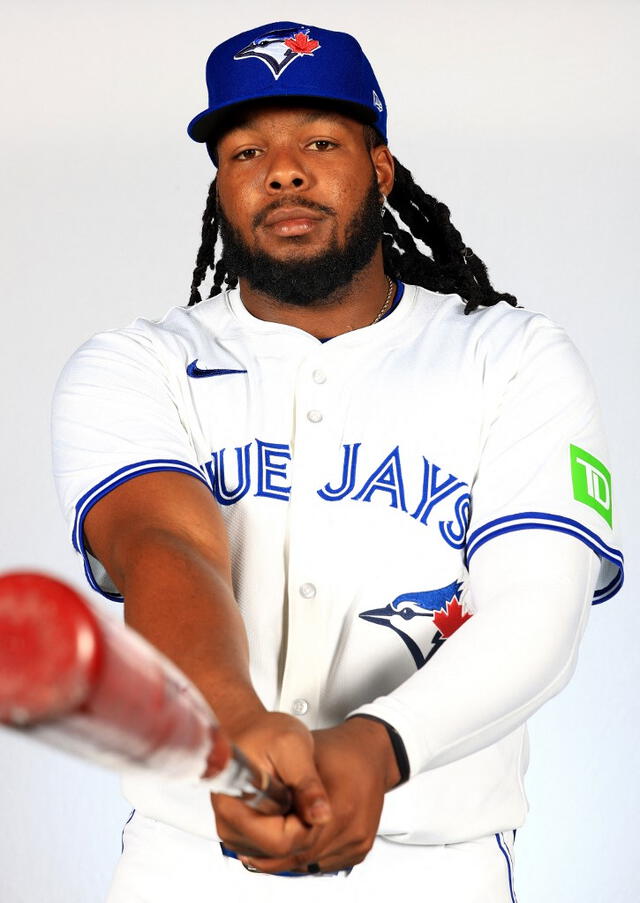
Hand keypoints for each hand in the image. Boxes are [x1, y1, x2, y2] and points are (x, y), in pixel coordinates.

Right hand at [211, 710, 331, 861]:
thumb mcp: (294, 747)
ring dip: (293, 827)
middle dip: (300, 825)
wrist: (249, 729)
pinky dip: (285, 829)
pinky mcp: (239, 835)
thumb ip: (308, 783)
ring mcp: (232, 833)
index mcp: (234, 805)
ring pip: (277, 854)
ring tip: (290, 794)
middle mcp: (227, 825)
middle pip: (278, 852)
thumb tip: (321, 816)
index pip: (280, 842)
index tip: (308, 797)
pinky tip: (284, 804)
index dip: (305, 823)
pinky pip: (272, 848)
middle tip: (300, 792)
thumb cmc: (266, 732)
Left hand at [240, 717, 399, 874]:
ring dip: (287, 856)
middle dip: (272, 853)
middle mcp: (353, 830)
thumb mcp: (302, 757)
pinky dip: (305, 855)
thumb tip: (254, 802)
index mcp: (340, 808)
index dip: (266, 842)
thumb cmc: (338, 750)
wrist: (370, 751)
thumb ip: (284, 785)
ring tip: (266, 838)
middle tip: (247, 844)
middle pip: (301, 858)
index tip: (245, 839)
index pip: (294, 843)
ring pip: (310, 864)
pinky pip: (323, 863)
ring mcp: (358, 842)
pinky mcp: (359, 849)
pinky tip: (292, 837)